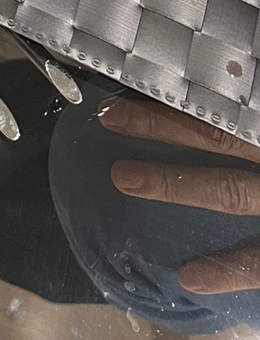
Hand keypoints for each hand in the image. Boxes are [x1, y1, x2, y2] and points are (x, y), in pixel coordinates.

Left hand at [100, 96, 259, 293]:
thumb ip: (252, 101)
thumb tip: (227, 78)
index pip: (225, 102)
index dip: (181, 93)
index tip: (137, 80)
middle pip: (217, 135)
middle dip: (160, 125)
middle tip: (110, 117)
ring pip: (231, 188)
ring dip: (174, 183)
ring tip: (123, 176)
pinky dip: (230, 269)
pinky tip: (191, 277)